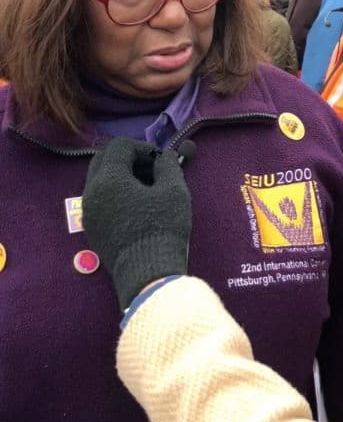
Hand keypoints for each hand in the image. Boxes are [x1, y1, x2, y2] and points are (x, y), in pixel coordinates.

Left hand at [82, 137, 191, 309]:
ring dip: (119, 175)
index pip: (119, 147)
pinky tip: (135, 206)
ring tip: (144, 188)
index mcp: (109, 179)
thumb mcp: (174, 191)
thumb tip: (163, 157)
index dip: (142, 147)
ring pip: (98, 180)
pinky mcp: (91, 229)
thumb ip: (168, 166)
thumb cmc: (163, 228)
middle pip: (103, 160)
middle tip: (150, 169)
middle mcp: (91, 192)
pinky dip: (114, 194)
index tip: (159, 159)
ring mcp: (88, 212)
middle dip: (126, 158)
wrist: (148, 274)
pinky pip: (98, 200)